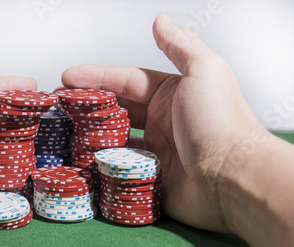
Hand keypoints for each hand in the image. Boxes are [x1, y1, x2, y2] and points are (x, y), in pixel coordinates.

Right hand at [62, 15, 266, 232]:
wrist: (234, 178)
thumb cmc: (221, 122)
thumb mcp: (204, 71)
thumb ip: (180, 45)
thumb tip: (161, 21)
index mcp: (171, 94)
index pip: (125, 80)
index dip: (96, 77)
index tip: (67, 77)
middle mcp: (162, 121)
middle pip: (116, 109)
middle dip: (87, 105)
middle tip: (58, 105)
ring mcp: (155, 150)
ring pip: (114, 139)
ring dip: (91, 135)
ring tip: (64, 133)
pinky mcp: (151, 177)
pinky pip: (120, 168)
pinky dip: (102, 164)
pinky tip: (84, 160)